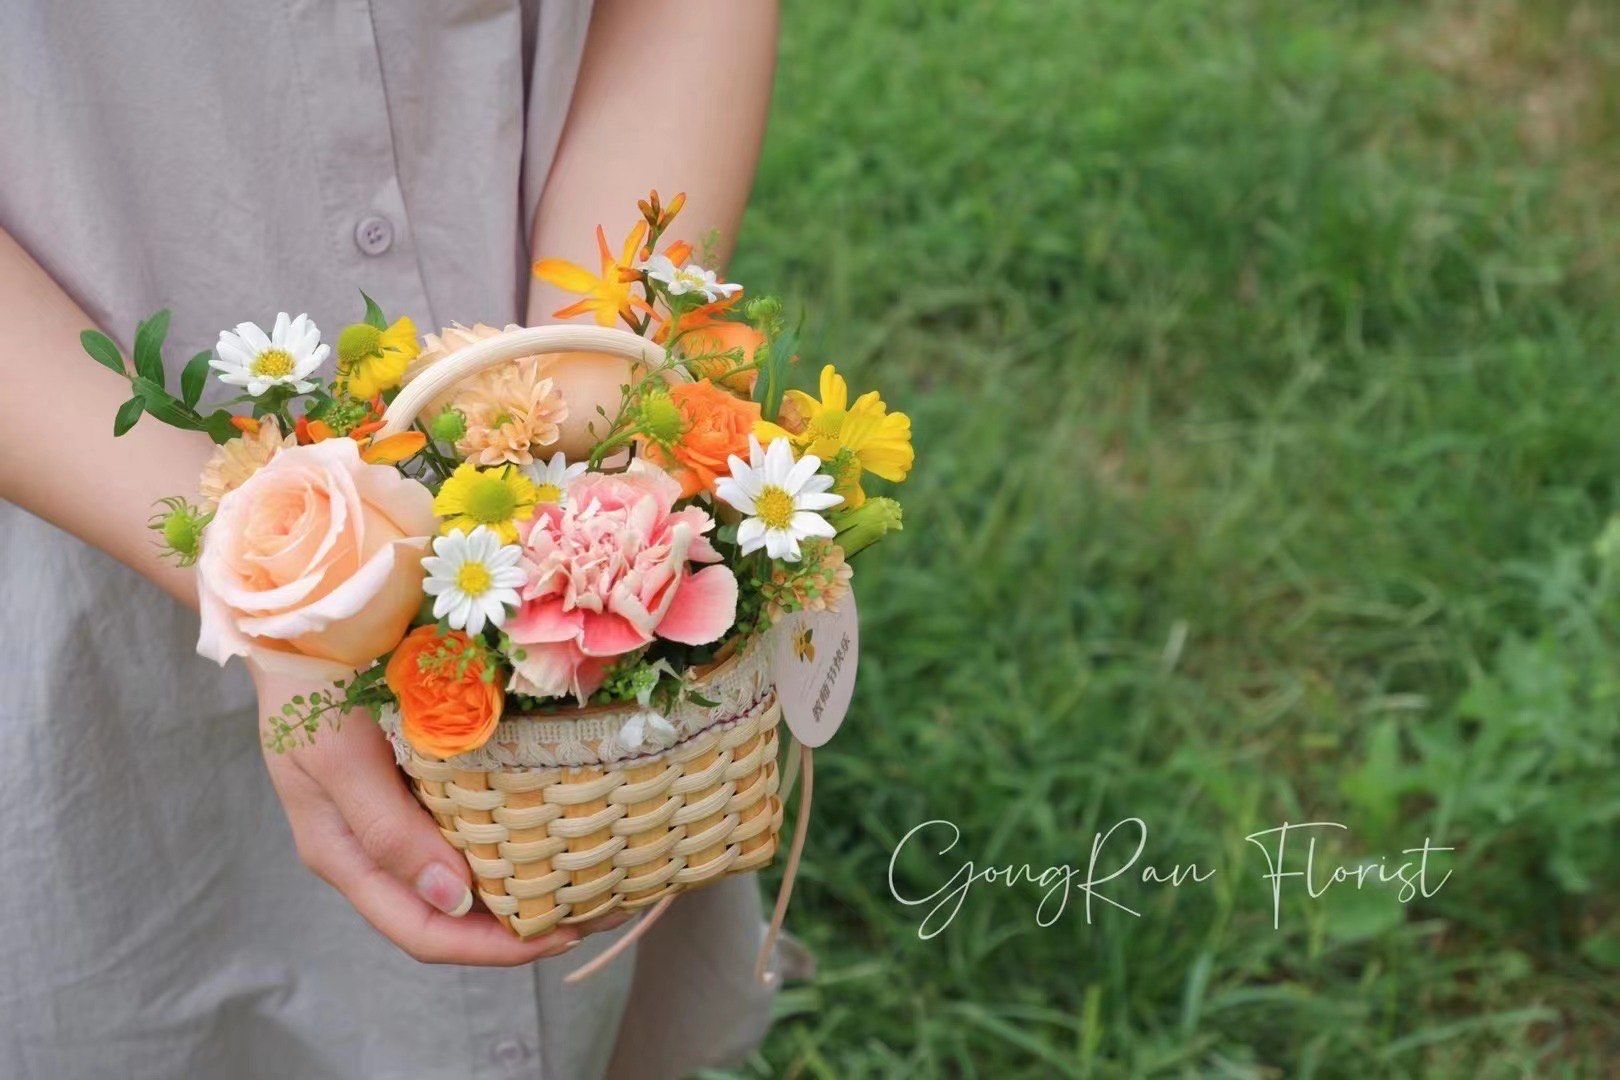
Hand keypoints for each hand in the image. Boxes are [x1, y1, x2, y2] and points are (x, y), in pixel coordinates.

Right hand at [253, 665, 583, 964]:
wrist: (293, 612)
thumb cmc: (306, 684)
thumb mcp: (337, 758)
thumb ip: (387, 831)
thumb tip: (451, 900)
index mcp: (345, 855)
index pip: (423, 933)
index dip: (492, 949)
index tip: (562, 936)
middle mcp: (374, 845)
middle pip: (452, 915)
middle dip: (523, 925)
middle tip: (600, 908)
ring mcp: (396, 810)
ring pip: (467, 873)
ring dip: (526, 883)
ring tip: (593, 877)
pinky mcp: (417, 775)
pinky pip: (471, 822)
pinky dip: (515, 834)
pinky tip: (558, 822)